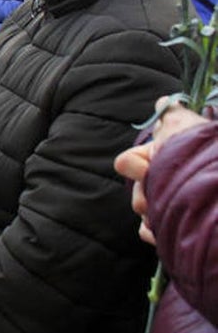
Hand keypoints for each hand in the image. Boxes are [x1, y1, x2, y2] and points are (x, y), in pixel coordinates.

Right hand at [116, 97, 209, 245]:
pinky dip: (152, 231)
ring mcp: (165, 204)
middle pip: (135, 191)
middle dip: (146, 193)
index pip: (126, 163)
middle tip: (166, 192)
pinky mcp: (169, 227)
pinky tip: (163, 229)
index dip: (136, 166)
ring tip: (176, 210)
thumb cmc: (206, 152)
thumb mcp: (185, 128)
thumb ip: (170, 114)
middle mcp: (160, 180)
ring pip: (142, 211)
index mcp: (160, 159)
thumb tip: (163, 101)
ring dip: (154, 213)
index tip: (151, 167)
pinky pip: (148, 231)